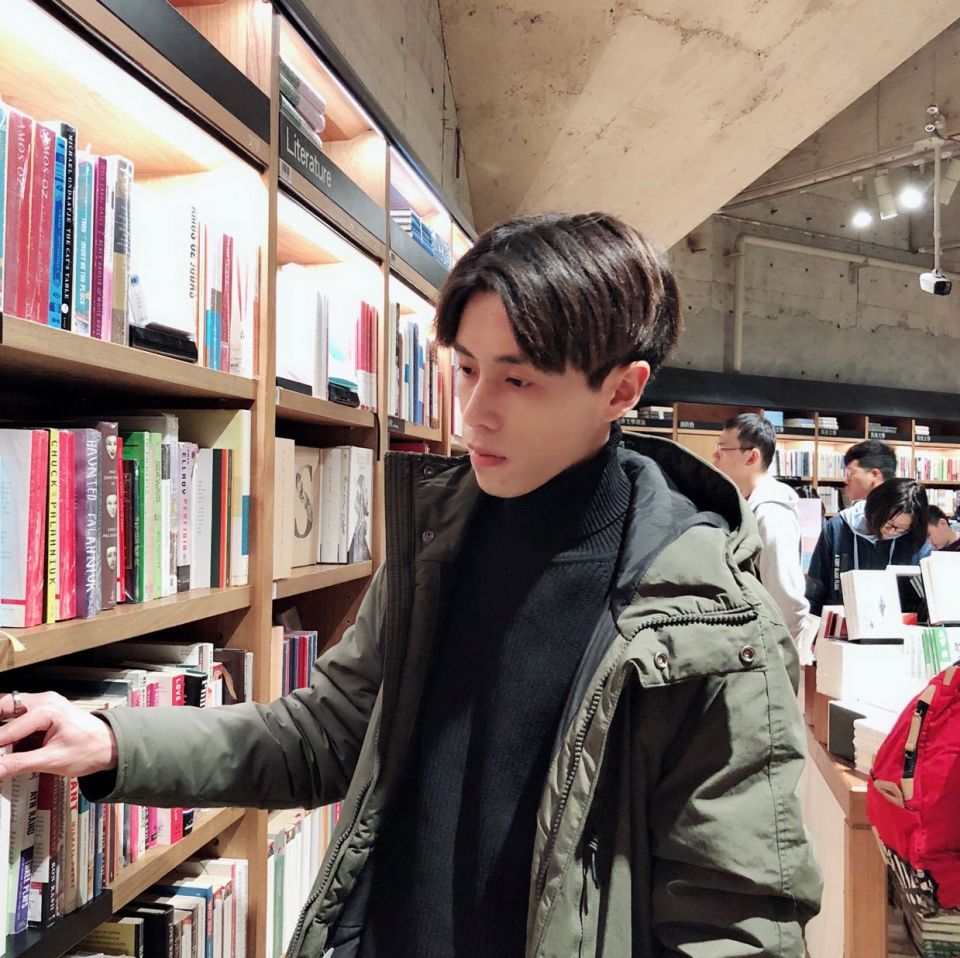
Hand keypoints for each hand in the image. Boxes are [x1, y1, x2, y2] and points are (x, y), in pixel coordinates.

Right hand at [0, 691, 117, 778]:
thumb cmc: (90, 749)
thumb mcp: (52, 760)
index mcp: (47, 710)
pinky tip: (7, 744)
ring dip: (2, 724)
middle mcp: (45, 701)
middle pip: (4, 706)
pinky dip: (9, 726)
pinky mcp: (44, 710)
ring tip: (2, 746)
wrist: (109, 745)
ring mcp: (45, 703)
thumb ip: (20, 764)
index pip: (7, 729)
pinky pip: (19, 714)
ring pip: (10, 708)